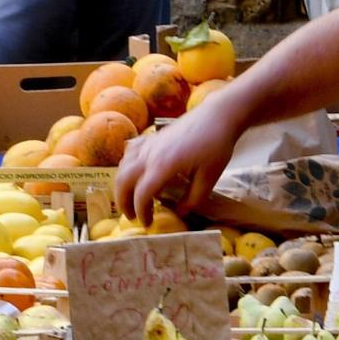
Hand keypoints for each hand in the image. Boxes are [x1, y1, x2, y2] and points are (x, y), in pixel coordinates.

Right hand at [115, 95, 239, 220]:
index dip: (141, 212)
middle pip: (123, 181)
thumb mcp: (210, 177)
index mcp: (164, 166)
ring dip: (121, 185)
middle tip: (132, 216)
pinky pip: (129, 153)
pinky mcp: (151, 138)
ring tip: (130, 198)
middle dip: (123, 202)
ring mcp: (148, 144)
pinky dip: (126, 166)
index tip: (147, 224)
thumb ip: (193, 199)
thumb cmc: (217, 146)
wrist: (217, 116)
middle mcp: (150, 155)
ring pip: (122, 166)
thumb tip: (180, 213)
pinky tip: (133, 173)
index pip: (142, 194)